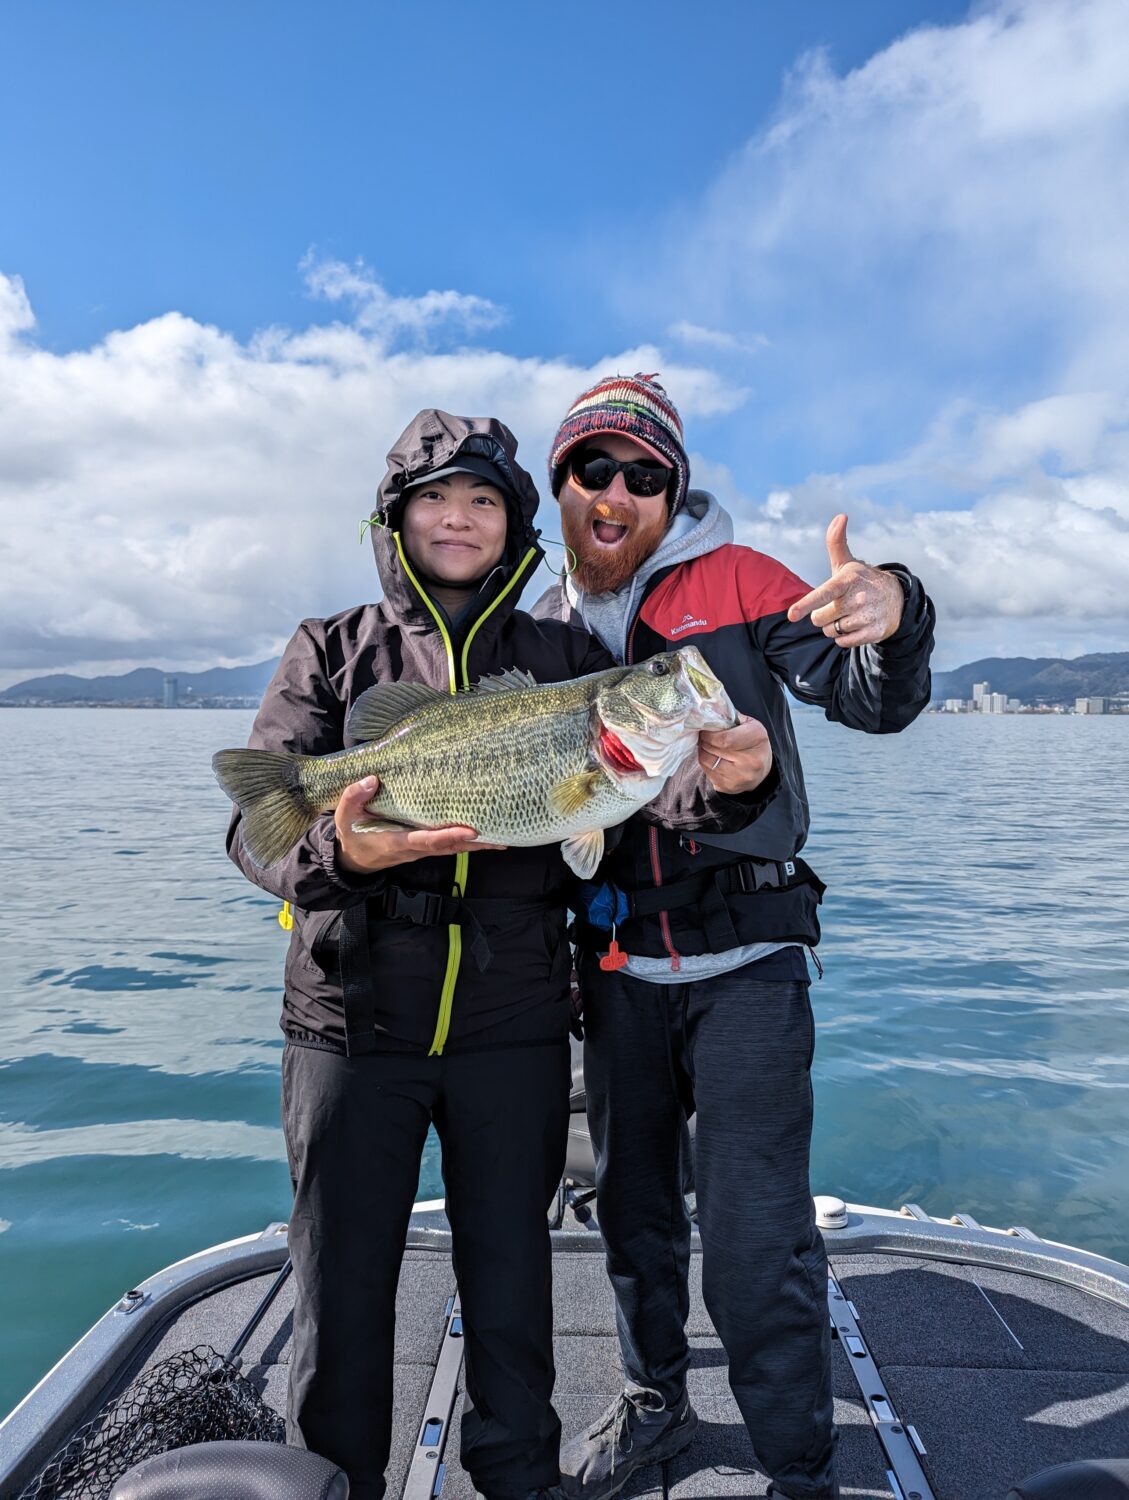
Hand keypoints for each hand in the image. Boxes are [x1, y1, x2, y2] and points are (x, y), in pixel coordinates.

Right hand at [334, 777, 506, 874]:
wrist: (352, 861)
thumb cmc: (351, 834)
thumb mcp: (345, 817)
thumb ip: (354, 797)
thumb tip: (372, 780)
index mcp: (395, 842)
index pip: (427, 840)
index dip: (449, 836)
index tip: (470, 830)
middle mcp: (413, 848)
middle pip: (450, 847)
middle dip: (475, 843)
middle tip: (501, 835)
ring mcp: (421, 850)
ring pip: (453, 848)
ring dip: (477, 844)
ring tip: (504, 835)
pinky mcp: (425, 847)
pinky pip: (450, 846)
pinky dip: (468, 842)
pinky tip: (486, 834)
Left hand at [697, 713, 771, 794]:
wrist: (762, 772)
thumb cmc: (753, 743)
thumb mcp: (750, 725)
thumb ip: (731, 717)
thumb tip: (710, 709)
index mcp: (757, 739)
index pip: (724, 738)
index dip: (709, 734)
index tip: (704, 729)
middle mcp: (751, 760)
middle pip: (714, 748)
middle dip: (704, 740)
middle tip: (702, 735)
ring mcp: (740, 777)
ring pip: (707, 760)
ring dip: (703, 751)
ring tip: (706, 745)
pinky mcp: (730, 787)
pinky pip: (707, 772)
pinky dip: (705, 762)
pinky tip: (710, 757)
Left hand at [786, 514, 904, 645]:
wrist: (897, 599)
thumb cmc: (862, 580)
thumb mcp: (847, 563)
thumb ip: (836, 542)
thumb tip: (840, 516)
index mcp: (847, 581)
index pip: (823, 594)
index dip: (806, 604)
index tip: (792, 615)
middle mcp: (857, 599)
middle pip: (820, 619)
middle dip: (823, 616)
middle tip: (837, 606)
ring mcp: (867, 616)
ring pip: (831, 632)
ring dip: (835, 627)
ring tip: (848, 615)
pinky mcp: (874, 632)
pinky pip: (844, 642)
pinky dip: (844, 638)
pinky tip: (855, 626)